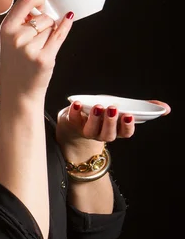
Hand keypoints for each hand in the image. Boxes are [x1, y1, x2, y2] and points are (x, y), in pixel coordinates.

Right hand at [0, 0, 73, 100]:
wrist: (18, 94)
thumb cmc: (15, 67)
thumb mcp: (9, 41)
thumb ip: (21, 22)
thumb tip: (41, 4)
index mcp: (5, 29)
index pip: (26, 0)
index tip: (42, 3)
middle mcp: (16, 37)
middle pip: (43, 16)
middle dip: (45, 24)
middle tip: (36, 40)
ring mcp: (30, 49)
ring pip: (51, 27)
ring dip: (50, 35)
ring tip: (39, 49)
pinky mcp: (44, 58)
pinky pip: (60, 35)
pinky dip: (66, 27)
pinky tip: (68, 20)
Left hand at [55, 98, 170, 161]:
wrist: (76, 124)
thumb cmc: (103, 115)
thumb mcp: (122, 110)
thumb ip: (143, 108)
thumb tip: (166, 108)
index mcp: (116, 131)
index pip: (125, 133)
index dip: (127, 126)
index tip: (129, 115)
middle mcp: (102, 134)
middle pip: (108, 134)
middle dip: (111, 122)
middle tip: (113, 108)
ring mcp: (86, 130)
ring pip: (91, 131)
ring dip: (95, 118)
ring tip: (98, 106)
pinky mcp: (72, 123)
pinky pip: (72, 120)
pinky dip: (74, 112)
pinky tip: (77, 103)